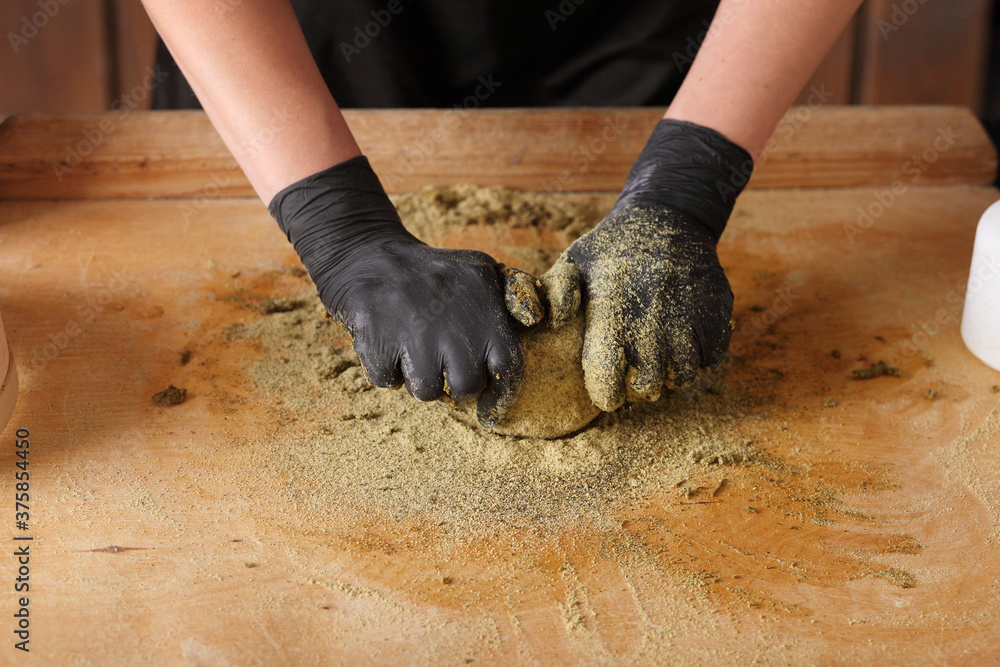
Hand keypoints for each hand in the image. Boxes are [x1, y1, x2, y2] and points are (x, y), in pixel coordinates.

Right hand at [268, 157, 526, 426]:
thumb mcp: (478, 270)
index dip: (501, 387)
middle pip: (465, 386)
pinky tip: (388, 345)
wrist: (367, 253)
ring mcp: (413, 331)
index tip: (488, 394)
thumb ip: (512, 297)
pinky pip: (388, 381)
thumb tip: (537, 320)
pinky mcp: (377, 338)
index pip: (507, 363)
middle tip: (443, 366)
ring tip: (413, 353)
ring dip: (418, 379)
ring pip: (426, 391)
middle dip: (454, 385)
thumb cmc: (433, 272)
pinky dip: (386, 370)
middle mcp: (452, 320)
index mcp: (482, 305)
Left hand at [542, 119, 753, 410]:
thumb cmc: (612, 247)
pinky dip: (697, 361)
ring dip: (671, 376)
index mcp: (613, 309)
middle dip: (639, 388)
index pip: (609, 377)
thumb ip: (555, 292)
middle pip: (649, 385)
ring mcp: (689, 314)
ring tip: (659, 360)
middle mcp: (653, 316)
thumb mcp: (574, 260)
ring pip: (683, 376)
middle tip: (634, 375)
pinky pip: (710, 358)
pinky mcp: (717, 311)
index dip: (607, 394)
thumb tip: (548, 322)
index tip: (607, 392)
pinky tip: (683, 345)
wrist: (669, 214)